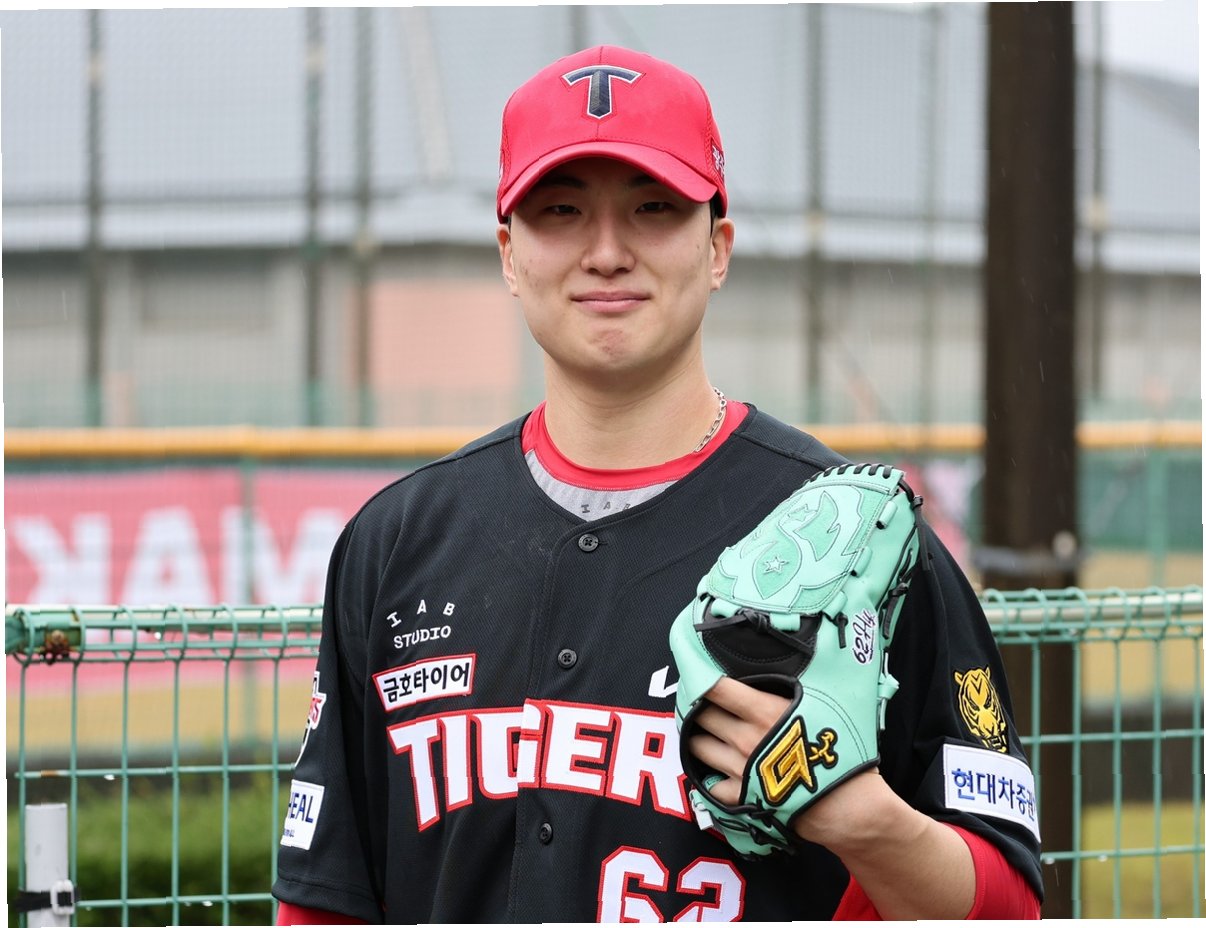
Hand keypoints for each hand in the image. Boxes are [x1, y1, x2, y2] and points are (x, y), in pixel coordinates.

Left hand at [684, 675, 881, 840]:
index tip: (696, 674)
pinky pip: (709, 783)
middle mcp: (745, 738)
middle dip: (701, 707)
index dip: (700, 678)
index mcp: (763, 711)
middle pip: (702, 715)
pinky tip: (717, 767)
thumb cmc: (841, 749)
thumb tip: (779, 664)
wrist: (847, 804)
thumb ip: (796, 684)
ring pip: (698, 746)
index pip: (715, 687)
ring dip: (700, 738)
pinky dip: (710, 774)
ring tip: (708, 733)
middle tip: (704, 704)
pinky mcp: (740, 797)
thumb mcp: (825, 703)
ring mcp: (739, 769)